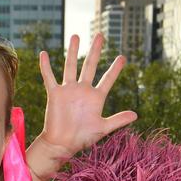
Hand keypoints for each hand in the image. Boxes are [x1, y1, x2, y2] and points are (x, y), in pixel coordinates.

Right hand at [28, 33, 136, 180]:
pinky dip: (46, 66)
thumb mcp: (102, 128)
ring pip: (71, 66)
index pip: (107, 80)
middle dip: (95, 51)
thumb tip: (136, 114)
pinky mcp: (55, 94)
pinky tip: (44, 54)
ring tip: (76, 36)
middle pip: (90, 66)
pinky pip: (49, 77)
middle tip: (100, 36)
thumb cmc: (82, 139)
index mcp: (96, 98)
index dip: (115, 70)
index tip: (122, 57)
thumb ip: (118, 120)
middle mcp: (83, 91)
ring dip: (73, 52)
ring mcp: (69, 90)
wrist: (62, 145)